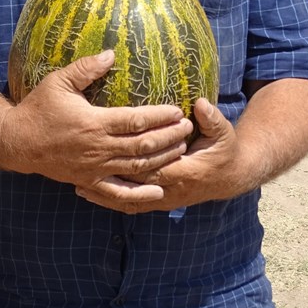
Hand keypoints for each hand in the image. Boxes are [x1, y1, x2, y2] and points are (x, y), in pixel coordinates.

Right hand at [10, 51, 192, 203]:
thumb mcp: (58, 82)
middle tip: (187, 128)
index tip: (178, 110)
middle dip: (169, 136)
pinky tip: (159, 189)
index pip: (136, 120)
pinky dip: (140, 193)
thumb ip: (85, 68)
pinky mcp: (89, 181)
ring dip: (162, 159)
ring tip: (181, 149)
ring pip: (137, 167)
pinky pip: (119, 193)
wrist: (18, 141)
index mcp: (94, 122)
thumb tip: (111, 53)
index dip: (160, 116)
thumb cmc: (38, 108)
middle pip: (143, 145)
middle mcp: (98, 147)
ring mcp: (95, 167)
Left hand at [76, 97, 238, 212]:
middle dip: (110, 176)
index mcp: (184, 173)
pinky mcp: (157, 201)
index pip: (153, 167)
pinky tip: (86, 192)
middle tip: (83, 165)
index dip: (131, 160)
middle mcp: (171, 190)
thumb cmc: (224, 150)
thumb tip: (200, 103)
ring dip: (104, 193)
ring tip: (77, 183)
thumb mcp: (223, 133)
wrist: (230, 177)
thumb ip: (212, 119)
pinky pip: (129, 204)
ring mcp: (163, 199)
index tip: (107, 149)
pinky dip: (108, 200)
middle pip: (134, 184)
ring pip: (128, 199)